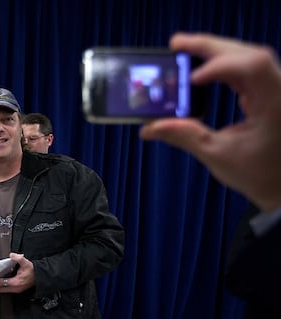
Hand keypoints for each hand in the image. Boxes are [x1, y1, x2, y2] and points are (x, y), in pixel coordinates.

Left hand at [0, 253, 33, 292]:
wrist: (40, 277)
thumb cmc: (33, 271)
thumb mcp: (26, 263)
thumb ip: (18, 258)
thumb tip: (12, 255)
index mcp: (16, 282)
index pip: (1, 282)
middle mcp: (15, 288)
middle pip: (0, 289)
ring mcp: (16, 290)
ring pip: (2, 290)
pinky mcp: (17, 290)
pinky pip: (6, 289)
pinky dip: (0, 286)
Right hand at [140, 32, 280, 211]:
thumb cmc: (259, 173)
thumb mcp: (218, 155)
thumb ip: (184, 136)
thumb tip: (150, 127)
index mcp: (274, 104)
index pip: (253, 67)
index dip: (221, 66)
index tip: (192, 80)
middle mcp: (279, 89)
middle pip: (247, 53)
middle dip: (209, 47)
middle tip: (175, 44)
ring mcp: (275, 87)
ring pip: (246, 56)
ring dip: (214, 51)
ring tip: (183, 49)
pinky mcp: (267, 91)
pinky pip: (246, 67)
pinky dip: (221, 63)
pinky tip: (201, 65)